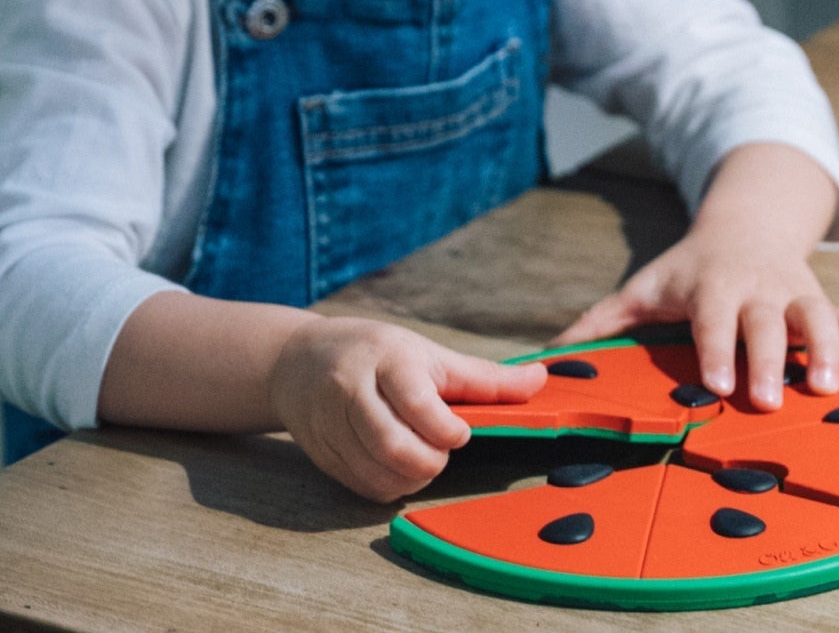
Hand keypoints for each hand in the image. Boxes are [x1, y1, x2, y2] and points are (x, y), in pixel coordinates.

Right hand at [268, 316, 545, 500]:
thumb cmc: (377, 352)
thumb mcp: (429, 353)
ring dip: (411, 478)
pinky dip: (388, 486)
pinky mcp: (320, 452)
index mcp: (387, 358)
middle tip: (442, 451)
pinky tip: (397, 469)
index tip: (462, 433)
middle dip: (430, 461)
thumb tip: (542, 380)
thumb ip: (482, 376)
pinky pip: (361, 486)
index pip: (418, 403)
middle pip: (394, 445)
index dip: (448, 430)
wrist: (297, 361)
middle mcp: (353, 389)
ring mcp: (331, 423)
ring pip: (377, 472)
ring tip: (424, 459)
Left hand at [552, 144, 838, 408]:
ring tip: (831, 392)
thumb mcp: (644, 287)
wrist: (743, 226)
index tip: (714, 383)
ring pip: (822, 317)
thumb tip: (550, 356)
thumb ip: (602, 324)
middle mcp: (759, 289)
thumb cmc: (687, 272)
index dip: (714, 347)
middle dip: (769, 358)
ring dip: (830, 350)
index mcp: (712, 286)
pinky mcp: (827, 304)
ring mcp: (797, 294)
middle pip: (767, 321)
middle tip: (771, 401)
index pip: (712, 317)